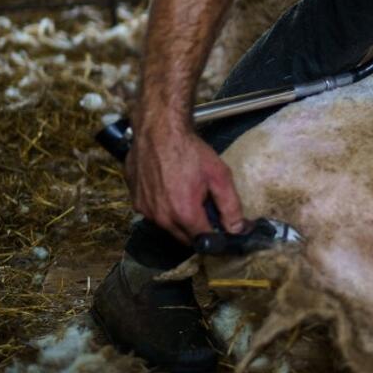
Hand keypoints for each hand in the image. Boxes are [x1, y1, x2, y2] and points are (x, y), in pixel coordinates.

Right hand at [126, 118, 245, 244]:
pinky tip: (171, 190)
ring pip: (168, 227)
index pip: (204, 241)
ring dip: (180, 220)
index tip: (223, 231)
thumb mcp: (219, 176)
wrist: (158, 131)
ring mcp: (145, 210)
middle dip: (199, 230)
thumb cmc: (189, 150)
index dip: (217, 238)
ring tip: (188, 195)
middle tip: (207, 209)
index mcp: (184, 213)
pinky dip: (164, 209)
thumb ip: (230, 207)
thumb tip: (238, 229)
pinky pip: (153, 214)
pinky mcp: (135, 201)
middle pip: (185, 238)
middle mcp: (161, 217)